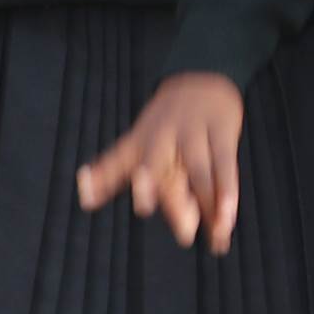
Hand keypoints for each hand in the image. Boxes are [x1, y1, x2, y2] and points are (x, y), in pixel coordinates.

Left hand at [76, 70, 248, 250]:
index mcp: (138, 142)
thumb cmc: (164, 124)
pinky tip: (228, 216)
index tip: (87, 200)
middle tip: (166, 223)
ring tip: (213, 235)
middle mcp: (162, 138)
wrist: (201, 77)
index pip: (116, 161)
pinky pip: (225, 165)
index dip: (100, 180)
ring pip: (199, 173)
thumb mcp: (135, 143)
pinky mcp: (221, 133)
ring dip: (207, 206)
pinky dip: (228, 191)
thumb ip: (111, 173)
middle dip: (159, 193)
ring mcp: (193, 134)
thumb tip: (85, 199)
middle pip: (158, 167)